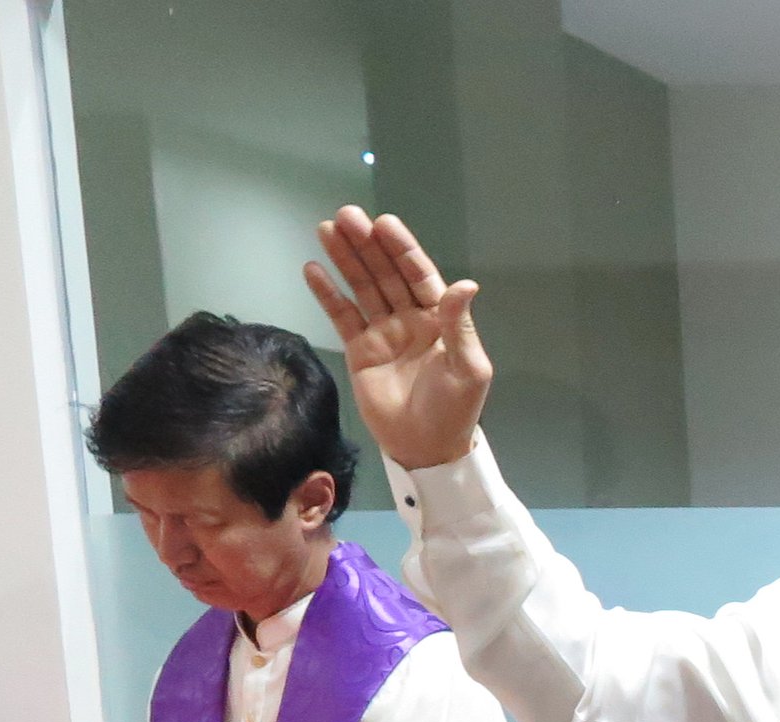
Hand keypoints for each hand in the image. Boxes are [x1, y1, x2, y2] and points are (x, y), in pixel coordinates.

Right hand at [304, 206, 492, 470]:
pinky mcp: (360, 349)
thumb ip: (459, 325)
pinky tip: (313, 268)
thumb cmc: (454, 409)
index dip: (402, 249)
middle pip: (386, 273)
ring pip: (362, 287)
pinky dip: (327, 293)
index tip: (384, 224)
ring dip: (346, 258)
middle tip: (346, 215)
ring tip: (326, 228)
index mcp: (439, 319)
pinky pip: (342, 315)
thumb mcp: (467, 368)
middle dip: (368, 244)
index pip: (419, 275)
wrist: (426, 447)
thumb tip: (464, 284)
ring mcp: (383, 331)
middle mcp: (410, 318)